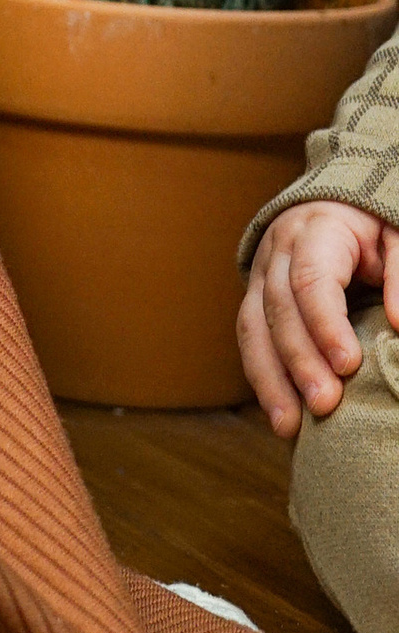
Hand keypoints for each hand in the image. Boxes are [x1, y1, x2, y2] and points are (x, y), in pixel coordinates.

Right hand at [239, 201, 388, 439]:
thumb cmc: (374, 226)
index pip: (311, 280)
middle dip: (299, 361)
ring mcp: (260, 275)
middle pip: (278, 309)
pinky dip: (262, 378)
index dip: (325, 324)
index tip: (348, 365)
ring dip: (270, 379)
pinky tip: (279, 414)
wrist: (334, 206)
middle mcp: (277, 252)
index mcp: (316, 230)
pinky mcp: (254, 298)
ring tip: (289, 426)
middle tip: (325, 404)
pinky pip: (249, 340)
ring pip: (252, 328)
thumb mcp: (398, 236)